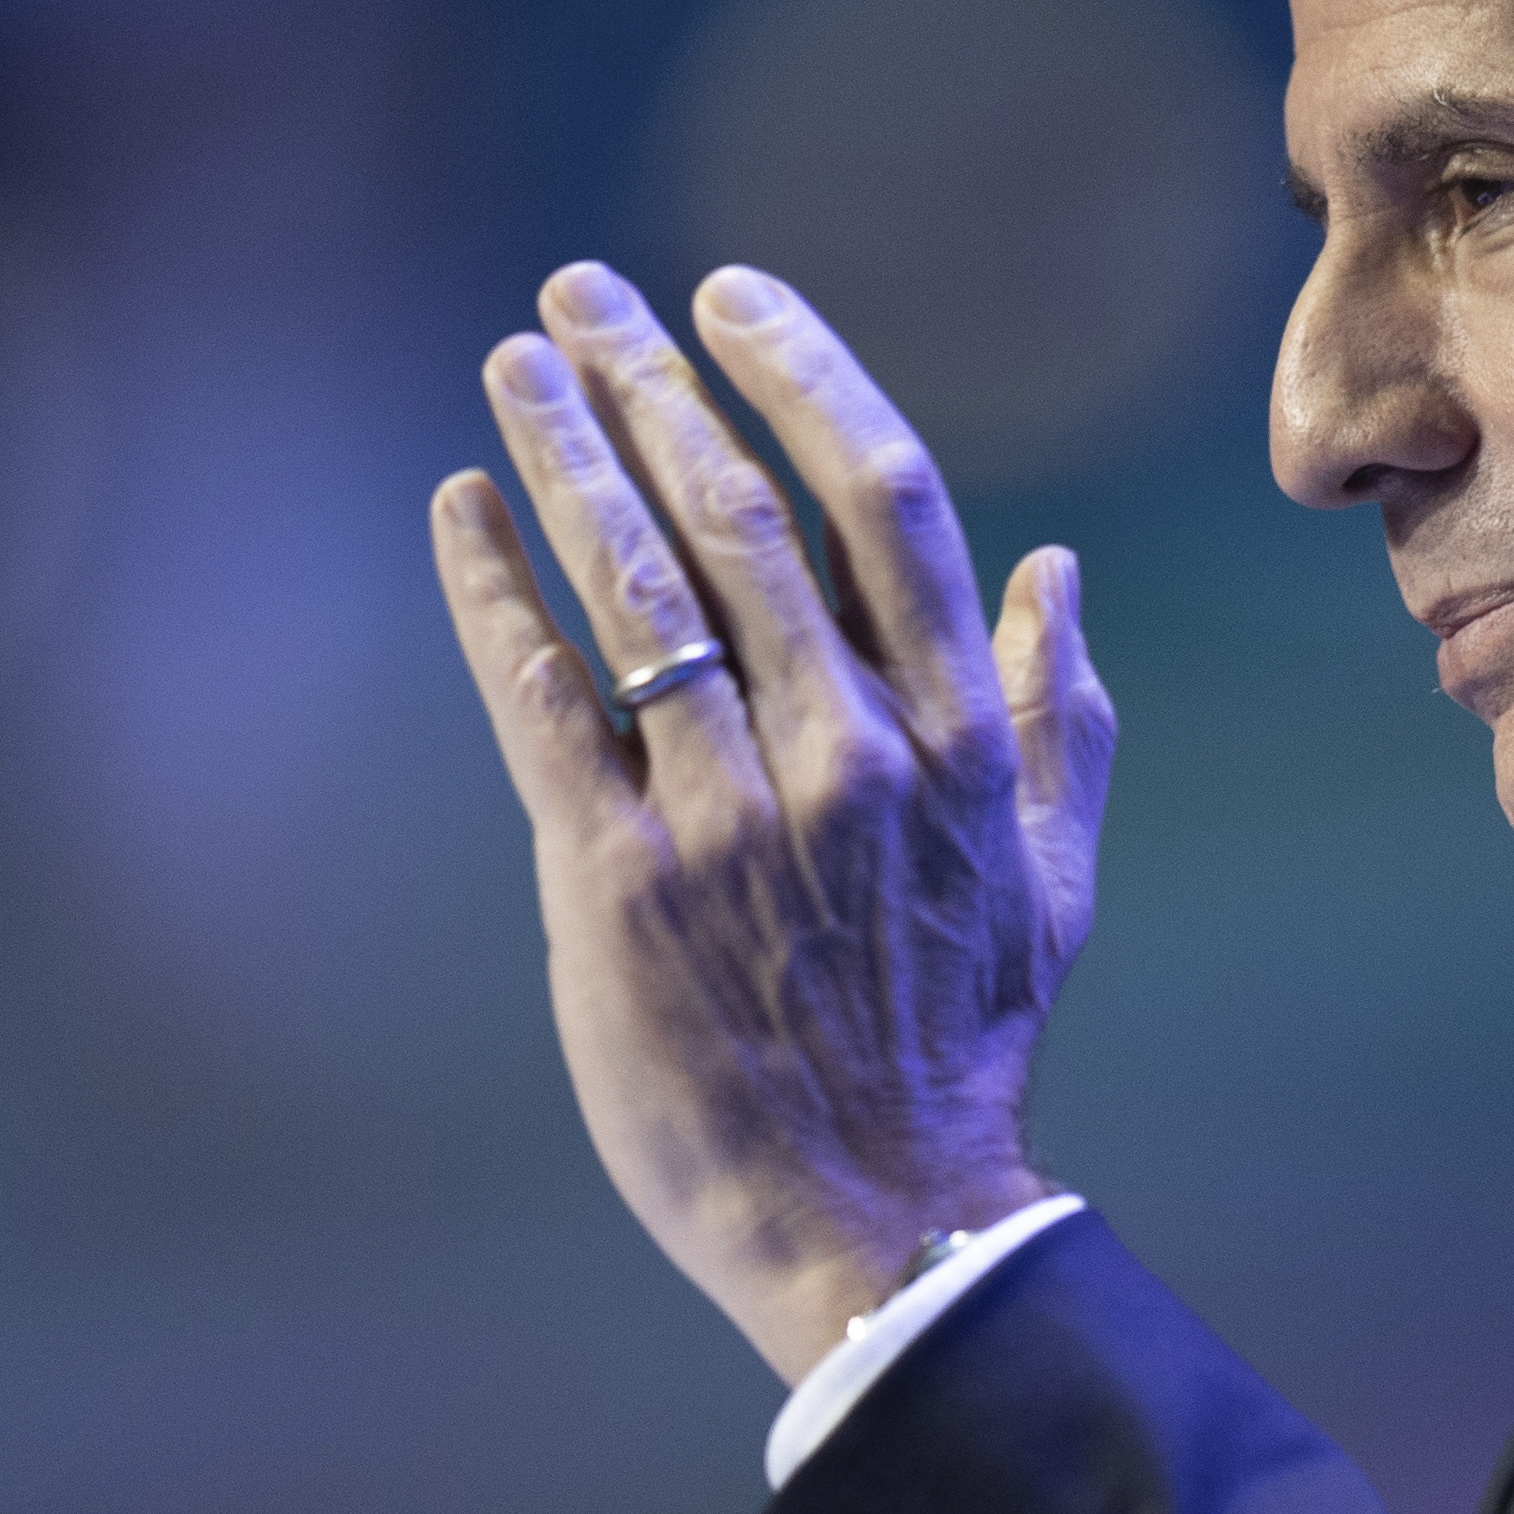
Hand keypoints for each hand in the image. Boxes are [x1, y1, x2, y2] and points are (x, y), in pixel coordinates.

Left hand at [432, 260, 1116, 1378]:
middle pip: (733, 512)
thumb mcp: (1051, 879)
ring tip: (511, 361)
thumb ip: (1054, 715)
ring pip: (633, 584)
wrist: (872, 1221)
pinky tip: (459, 509)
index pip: (880, 497)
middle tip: (577, 292)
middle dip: (648, 380)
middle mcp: (845, 753)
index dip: (800, 374)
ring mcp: (726, 816)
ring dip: (561, 450)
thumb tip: (1053, 567)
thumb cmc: (959, 1048)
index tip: (729, 294)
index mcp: (953, 736)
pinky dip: (494, 591)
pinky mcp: (617, 885)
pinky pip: (542, 701)